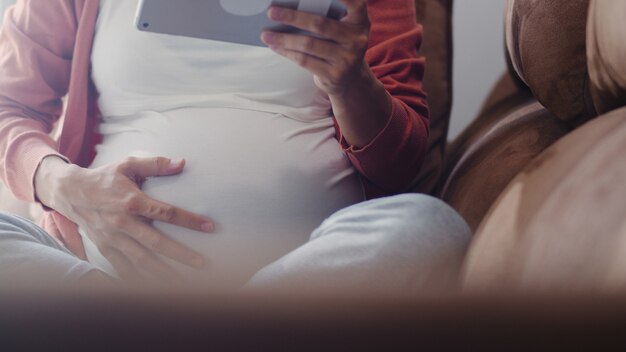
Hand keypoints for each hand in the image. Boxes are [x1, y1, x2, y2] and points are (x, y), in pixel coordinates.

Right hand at [35, 156, 213, 279]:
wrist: (70, 192)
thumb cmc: (104, 178)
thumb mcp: (128, 165)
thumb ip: (156, 165)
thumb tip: (182, 162)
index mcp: (131, 202)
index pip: (166, 213)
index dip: (188, 220)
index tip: (209, 227)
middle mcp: (122, 223)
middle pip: (156, 243)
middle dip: (181, 254)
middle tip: (202, 264)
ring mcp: (113, 239)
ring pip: (141, 260)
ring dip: (163, 273)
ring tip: (183, 282)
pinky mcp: (105, 248)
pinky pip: (123, 268)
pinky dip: (137, 280)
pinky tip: (154, 289)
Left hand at [261, 0, 370, 96]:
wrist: (350, 80)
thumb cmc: (339, 45)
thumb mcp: (342, 29)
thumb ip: (328, 16)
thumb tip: (290, 6)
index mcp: (360, 21)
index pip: (355, 3)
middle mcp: (356, 40)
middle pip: (320, 24)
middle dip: (292, 17)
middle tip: (271, 12)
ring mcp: (347, 59)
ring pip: (308, 45)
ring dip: (284, 38)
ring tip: (265, 34)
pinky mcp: (334, 75)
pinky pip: (304, 61)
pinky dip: (287, 52)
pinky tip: (275, 46)